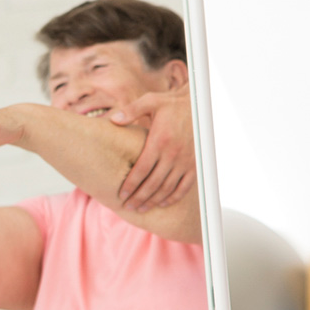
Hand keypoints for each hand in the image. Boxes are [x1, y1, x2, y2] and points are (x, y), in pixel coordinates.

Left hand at [110, 88, 193, 210]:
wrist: (197, 106)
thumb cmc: (170, 104)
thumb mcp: (149, 101)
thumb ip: (130, 111)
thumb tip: (113, 120)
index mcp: (159, 141)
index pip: (141, 170)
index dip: (130, 185)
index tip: (122, 195)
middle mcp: (172, 154)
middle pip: (153, 183)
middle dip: (139, 198)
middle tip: (128, 207)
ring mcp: (185, 161)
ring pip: (168, 188)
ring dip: (154, 201)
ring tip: (141, 208)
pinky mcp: (194, 164)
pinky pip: (184, 186)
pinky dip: (173, 197)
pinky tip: (163, 203)